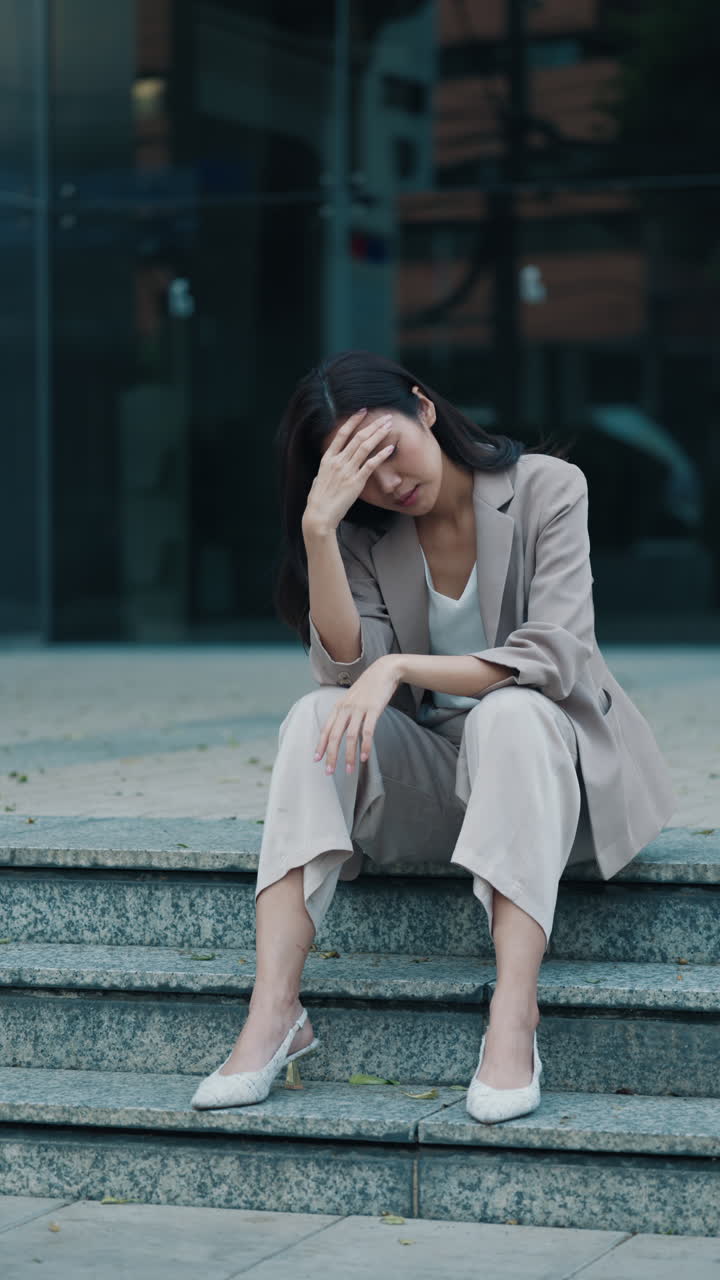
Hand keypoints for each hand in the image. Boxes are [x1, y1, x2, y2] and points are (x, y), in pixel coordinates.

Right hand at [302, 407, 395, 536]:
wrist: (319, 515)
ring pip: (365, 447)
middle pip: (358, 437)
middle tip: (384, 417)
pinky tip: (390, 448)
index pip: (342, 434)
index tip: (363, 411)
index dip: (353, 421)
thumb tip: (328, 468)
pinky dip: (381, 455)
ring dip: (378, 434)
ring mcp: (347, 471)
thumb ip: (326, 471)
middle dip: (373, 425)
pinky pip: (370, 465)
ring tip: (388, 426)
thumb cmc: (317, 500)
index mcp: (327, 459)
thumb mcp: (318, 480)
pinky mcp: (355, 482)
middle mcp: (338, 461)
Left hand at [313, 656, 402, 772]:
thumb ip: (346, 713)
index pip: (326, 729)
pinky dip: (365, 746)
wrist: (384, 671)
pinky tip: (365, 757)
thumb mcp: (352, 699)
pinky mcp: (373, 710)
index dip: (321, 745)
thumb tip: (342, 730)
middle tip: (329, 772)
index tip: (317, 759)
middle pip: (335, 736)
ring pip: (350, 737)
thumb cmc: (368, 687)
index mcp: (339, 707)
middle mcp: (346, 708)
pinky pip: (367, 732)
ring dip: (349, 755)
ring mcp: (359, 709)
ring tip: (349, 770)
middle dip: (331, 756)